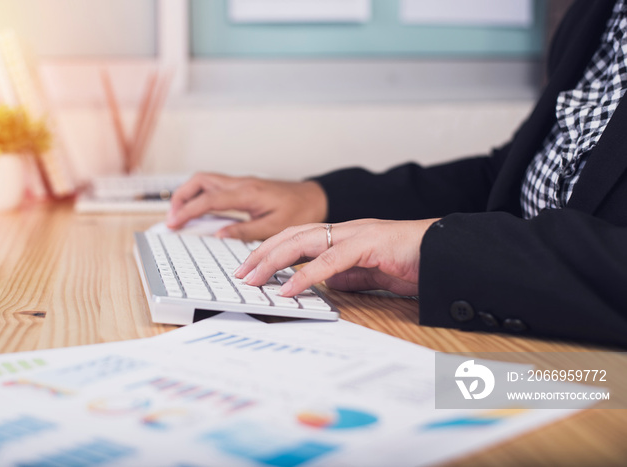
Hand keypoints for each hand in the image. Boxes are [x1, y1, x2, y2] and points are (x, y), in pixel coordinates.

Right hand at [166, 172, 327, 240]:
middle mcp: (242, 183)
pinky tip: (200, 210)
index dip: (188, 211)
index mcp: (248, 193)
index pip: (209, 199)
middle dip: (181, 197)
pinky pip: (215, 186)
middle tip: (172, 218)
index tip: (174, 223)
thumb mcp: (274, 227)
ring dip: (189, 194)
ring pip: (205, 180)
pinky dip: (201, 195)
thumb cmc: (301, 211)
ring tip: (181, 215)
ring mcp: (242, 182)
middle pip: (200, 181)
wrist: (316, 198)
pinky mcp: (244, 185)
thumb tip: (219, 234)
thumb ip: (245, 231)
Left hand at [234, 218, 439, 296]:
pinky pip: (330, 260)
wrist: (446, 252)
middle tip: (241, 273)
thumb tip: (324, 284)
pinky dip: (305, 274)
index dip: (271, 250)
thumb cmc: (413, 261)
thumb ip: (347, 276)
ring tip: (253, 278)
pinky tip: (289, 287)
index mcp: (342, 236)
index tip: (251, 268)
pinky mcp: (369, 244)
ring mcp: (355, 234)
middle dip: (261, 253)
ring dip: (274, 260)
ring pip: (303, 240)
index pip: (297, 237)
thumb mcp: (370, 274)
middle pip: (291, 234)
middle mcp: (344, 230)